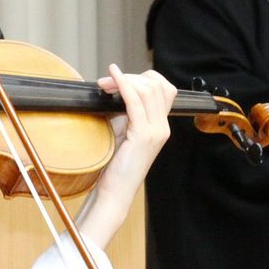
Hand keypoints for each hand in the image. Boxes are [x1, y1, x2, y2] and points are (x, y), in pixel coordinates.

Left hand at [95, 64, 174, 190]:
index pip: (163, 88)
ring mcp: (156, 131)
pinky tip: (113, 78)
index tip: (117, 80)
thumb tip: (115, 89)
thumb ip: (125, 113)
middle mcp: (163, 127)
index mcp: (160, 125)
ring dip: (124, 80)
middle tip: (106, 81)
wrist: (115, 192)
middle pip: (156, 85)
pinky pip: (136, 102)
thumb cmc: (116, 167)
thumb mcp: (123, 133)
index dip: (141, 78)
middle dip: (131, 77)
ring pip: (148, 90)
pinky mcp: (143, 135)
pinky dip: (124, 85)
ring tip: (105, 83)